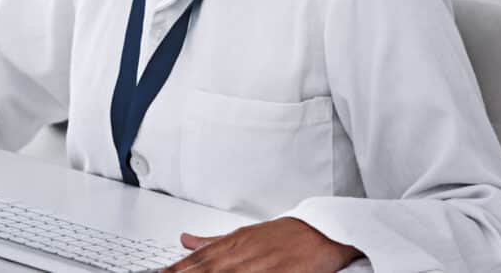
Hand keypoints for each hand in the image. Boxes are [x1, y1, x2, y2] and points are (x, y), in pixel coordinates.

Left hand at [162, 216, 362, 271]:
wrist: (324, 231)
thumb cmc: (286, 235)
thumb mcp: (245, 234)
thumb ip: (213, 241)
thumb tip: (185, 240)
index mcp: (234, 242)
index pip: (197, 260)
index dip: (176, 269)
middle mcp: (243, 253)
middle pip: (206, 269)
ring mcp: (261, 265)